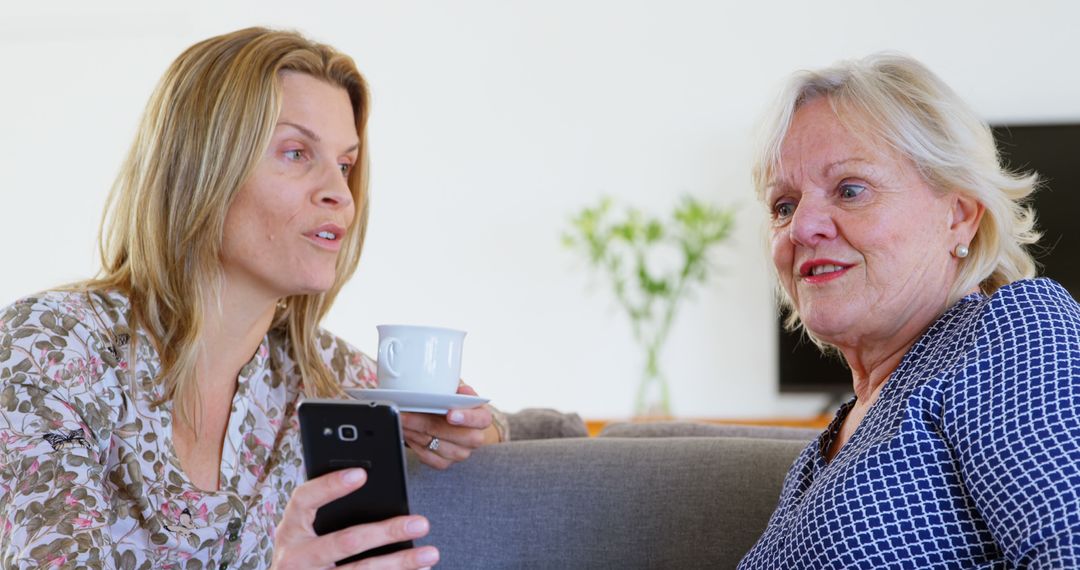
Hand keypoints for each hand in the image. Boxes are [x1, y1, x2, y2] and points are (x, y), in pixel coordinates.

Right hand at [272, 468, 438, 568]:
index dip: (330, 485)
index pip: (304, 499)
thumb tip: (373, 486)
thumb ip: (328, 510)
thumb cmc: (304, 549)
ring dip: (400, 563)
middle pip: (345, 541)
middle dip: (387, 532)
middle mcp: (295, 557)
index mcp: (290, 528)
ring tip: (430, 553)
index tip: (361, 473)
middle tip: (421, 523)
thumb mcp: (305, 529)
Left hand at [401, 382, 500, 469]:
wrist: (451, 422)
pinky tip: (407, 433)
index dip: (466, 417)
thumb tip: (459, 388)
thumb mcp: (455, 389)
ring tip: (401, 421)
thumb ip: (455, 386)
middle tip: (408, 414)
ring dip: (416, 433)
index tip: (450, 414)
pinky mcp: (446, 462)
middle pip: (457, 436)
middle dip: (428, 424)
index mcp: (482, 417)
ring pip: (439, 447)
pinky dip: (415, 445)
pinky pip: (430, 458)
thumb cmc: (453, 403)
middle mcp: (474, 438)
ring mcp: (461, 453)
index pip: (481, 419)